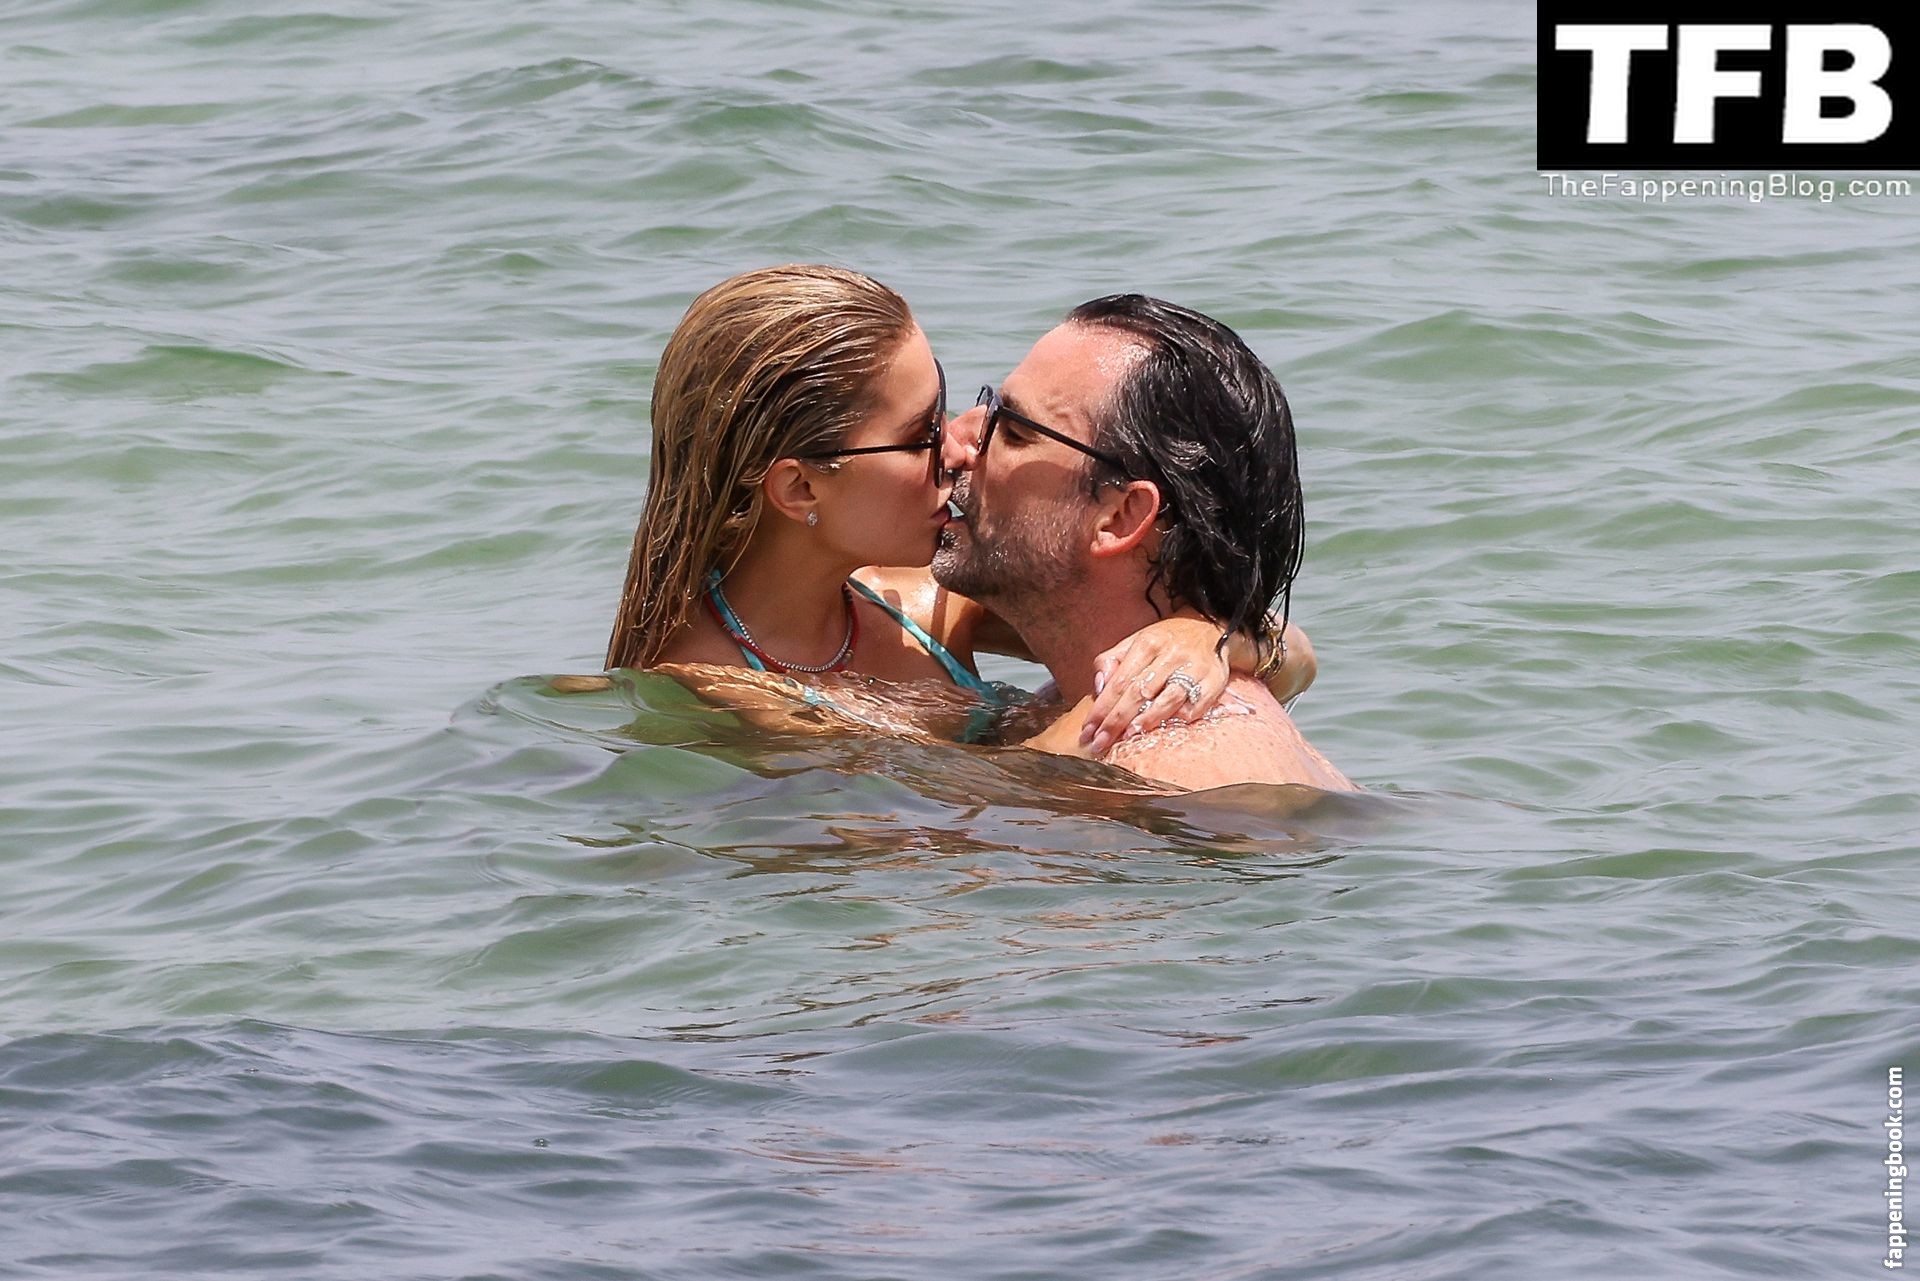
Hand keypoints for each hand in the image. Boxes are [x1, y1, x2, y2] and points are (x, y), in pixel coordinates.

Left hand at [1081, 615, 1229, 754]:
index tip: (1088, 730)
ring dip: (1147, 720)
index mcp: (1148, 643)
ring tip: (1128, 737)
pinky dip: (1180, 718)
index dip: (1101, 708)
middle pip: (1139, 692)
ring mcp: (1195, 668)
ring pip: (1168, 699)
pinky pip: (1196, 705)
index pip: (1119, 681)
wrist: (1210, 628)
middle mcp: (1171, 655)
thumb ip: (1112, 661)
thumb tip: (1098, 687)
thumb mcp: (1135, 641)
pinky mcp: (1215, 680)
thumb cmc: (1166, 641)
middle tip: (1100, 742)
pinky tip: (1165, 727)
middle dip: (1116, 721)